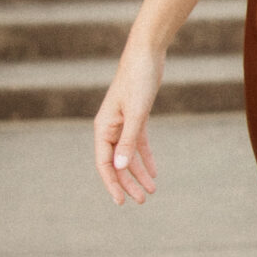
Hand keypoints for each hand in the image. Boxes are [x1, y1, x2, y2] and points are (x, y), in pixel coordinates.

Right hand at [94, 44, 163, 204]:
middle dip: (128, 182)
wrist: (146, 54)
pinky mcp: (136, 118)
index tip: (122, 201)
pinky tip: (153, 172)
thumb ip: (128, 141)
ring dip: (138, 173)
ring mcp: (123, 123)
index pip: (104, 164)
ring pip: (128, 155)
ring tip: (151, 191)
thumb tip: (120, 167)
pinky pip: (138, 144)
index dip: (112, 183)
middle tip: (142, 201)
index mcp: (103, 128)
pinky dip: (145, 158)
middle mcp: (110, 128)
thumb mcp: (136, 113)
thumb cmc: (138, 80)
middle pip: (117, 163)